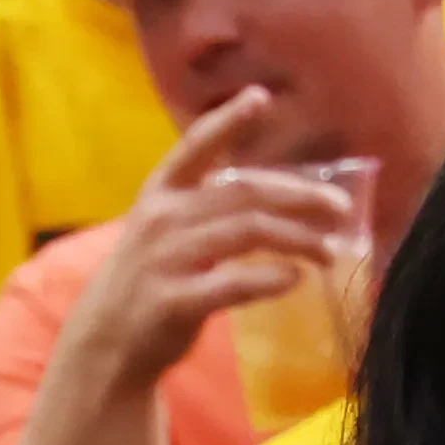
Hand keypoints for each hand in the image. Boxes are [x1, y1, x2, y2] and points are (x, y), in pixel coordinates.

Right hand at [60, 86, 360, 394]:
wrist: (104, 347)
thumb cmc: (143, 287)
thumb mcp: (163, 235)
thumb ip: (204, 210)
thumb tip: (271, 196)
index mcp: (158, 196)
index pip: (194, 147)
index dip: (227, 121)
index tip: (261, 97)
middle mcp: (161, 220)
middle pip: (244, 193)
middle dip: (299, 196)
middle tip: (340, 207)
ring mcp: (166, 260)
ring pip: (247, 232)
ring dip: (297, 238)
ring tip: (328, 251)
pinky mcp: (174, 302)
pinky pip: (232, 283)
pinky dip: (270, 278)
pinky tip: (294, 278)